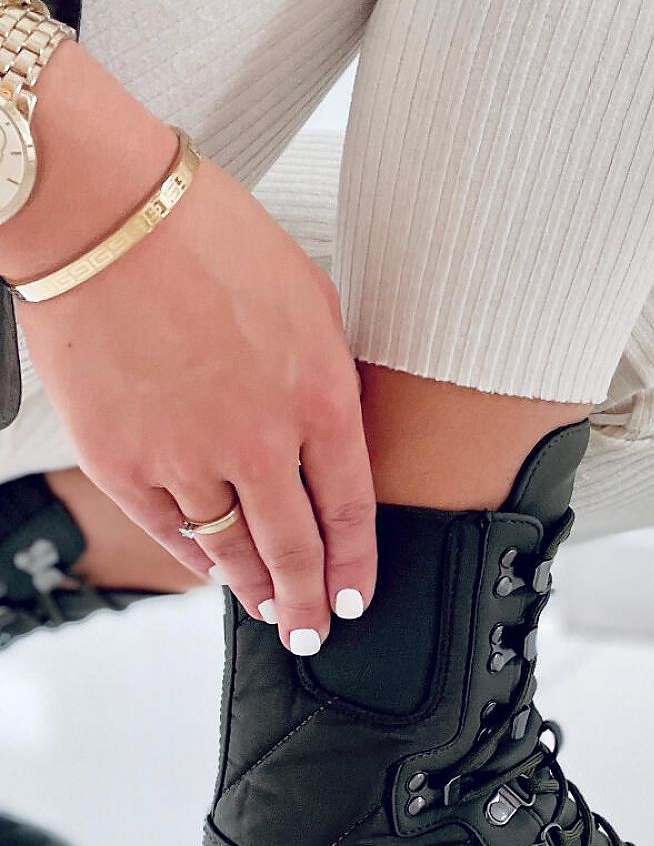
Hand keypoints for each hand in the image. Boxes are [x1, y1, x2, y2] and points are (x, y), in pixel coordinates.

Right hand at [6, 45, 375, 652]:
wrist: (105, 213)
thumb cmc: (210, 236)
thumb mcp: (309, 297)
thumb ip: (328, 376)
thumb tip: (330, 435)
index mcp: (321, 396)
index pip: (351, 509)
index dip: (355, 564)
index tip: (354, 598)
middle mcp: (260, 441)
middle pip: (294, 548)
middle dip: (306, 601)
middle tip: (311, 631)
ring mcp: (187, 457)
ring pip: (231, 551)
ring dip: (253, 588)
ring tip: (265, 609)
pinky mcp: (122, 461)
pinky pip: (169, 532)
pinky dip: (194, 559)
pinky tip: (209, 572)